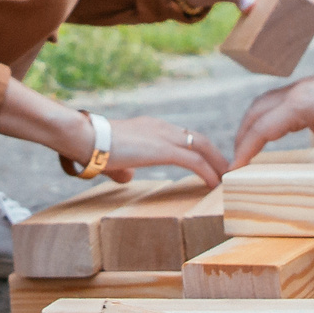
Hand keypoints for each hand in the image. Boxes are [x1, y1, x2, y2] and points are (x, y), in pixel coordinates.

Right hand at [99, 113, 230, 185]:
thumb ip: (124, 167)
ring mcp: (164, 137)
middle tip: (227, 171)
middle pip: (198, 139)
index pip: (183, 136)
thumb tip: (127, 176)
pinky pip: (195, 162)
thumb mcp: (113, 158)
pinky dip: (209, 173)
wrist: (86, 138)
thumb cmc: (93, 148)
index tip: (208, 163)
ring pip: (202, 148)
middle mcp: (162, 127)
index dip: (198, 150)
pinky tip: (215, 185)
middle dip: (215, 156)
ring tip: (227, 180)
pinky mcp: (164, 150)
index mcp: (151, 127)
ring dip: (217, 164)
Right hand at [230, 68, 313, 165]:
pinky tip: (268, 130)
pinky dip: (265, 117)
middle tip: (235, 161)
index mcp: (299, 107)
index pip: (262, 130)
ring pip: (261, 104)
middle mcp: (292, 94)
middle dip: (242, 138)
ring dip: (251, 125)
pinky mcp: (305, 88)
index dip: (245, 150)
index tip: (234, 169)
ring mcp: (297, 88)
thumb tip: (309, 183)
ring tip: (246, 147)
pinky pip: (274, 101)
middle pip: (254, 114)